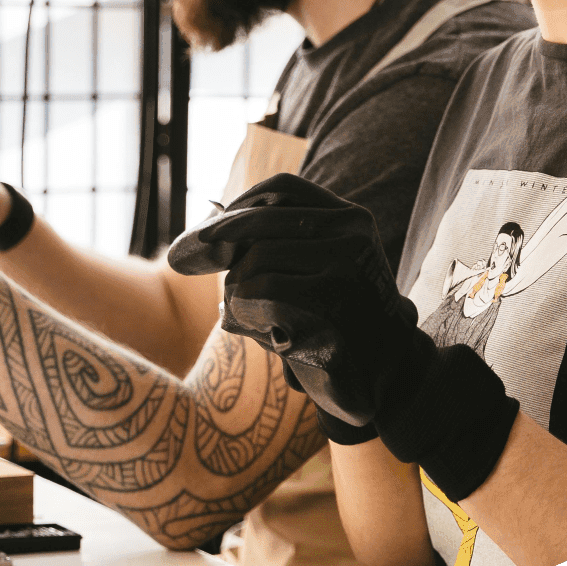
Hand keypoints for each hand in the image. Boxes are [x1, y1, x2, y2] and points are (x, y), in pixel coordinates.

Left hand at [168, 174, 412, 426]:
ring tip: (248, 317)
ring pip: (255, 261)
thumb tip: (199, 237)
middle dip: (216, 246)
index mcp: (349, 219)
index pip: (283, 188)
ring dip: (235, 293)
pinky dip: (246, 315)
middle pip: (259, 224)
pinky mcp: (333, 305)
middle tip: (182, 261)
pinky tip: (263, 335)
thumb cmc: (334, 323)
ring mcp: (346, 267)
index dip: (238, 203)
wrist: (384, 378)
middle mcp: (351, 235)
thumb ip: (272, 246)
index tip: (207, 228)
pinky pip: (260, 295)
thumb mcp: (311, 272)